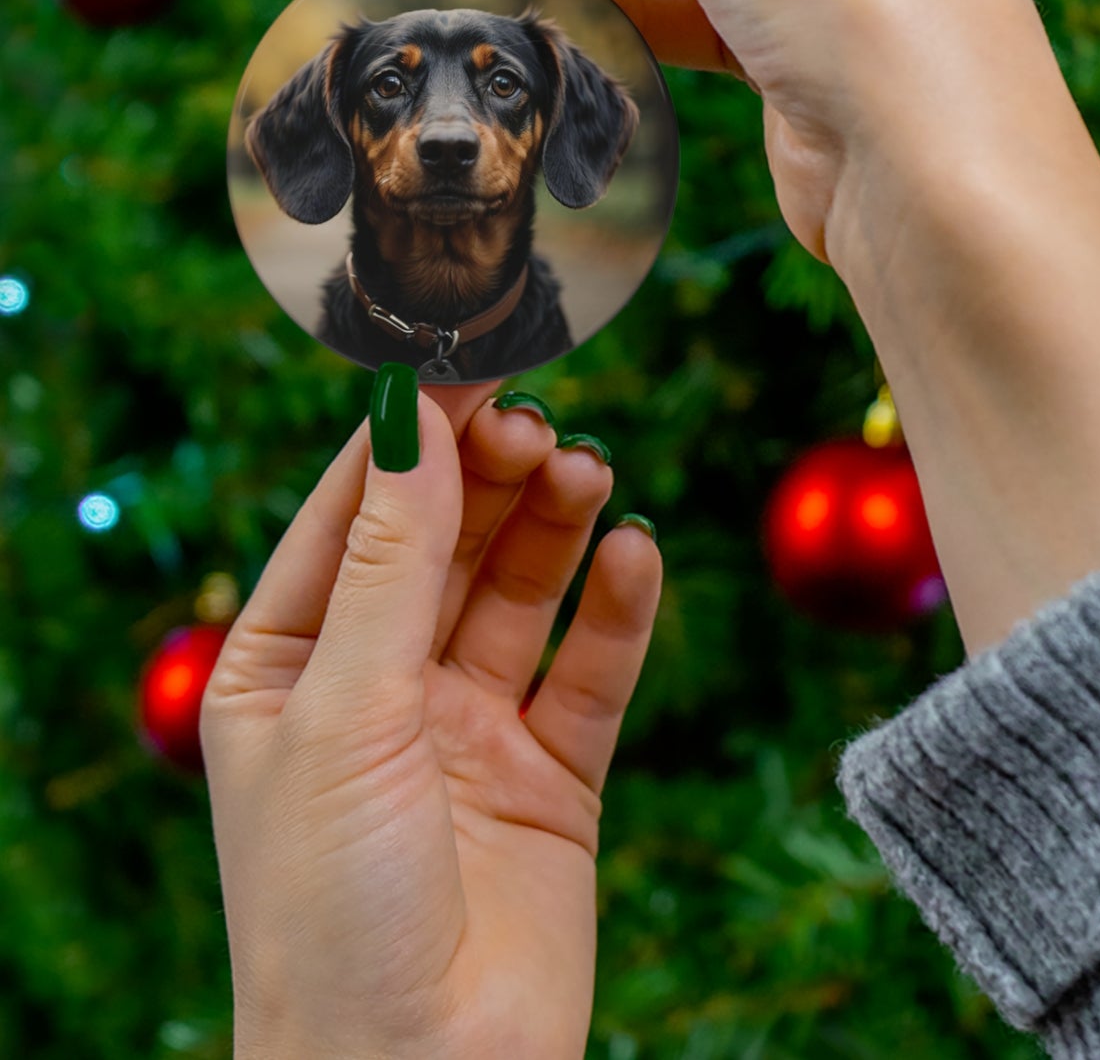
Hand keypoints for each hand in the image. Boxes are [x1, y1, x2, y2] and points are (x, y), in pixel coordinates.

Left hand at [201, 380, 661, 1059]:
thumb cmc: (330, 910)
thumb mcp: (344, 712)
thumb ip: (390, 564)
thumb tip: (411, 420)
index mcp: (289, 669)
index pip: (353, 517)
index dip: (410, 439)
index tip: (469, 363)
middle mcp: (380, 688)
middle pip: (447, 543)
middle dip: (491, 478)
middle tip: (541, 425)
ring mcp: (469, 729)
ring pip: (522, 593)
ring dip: (556, 527)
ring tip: (589, 472)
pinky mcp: (552, 775)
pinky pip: (591, 671)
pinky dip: (617, 610)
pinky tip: (635, 555)